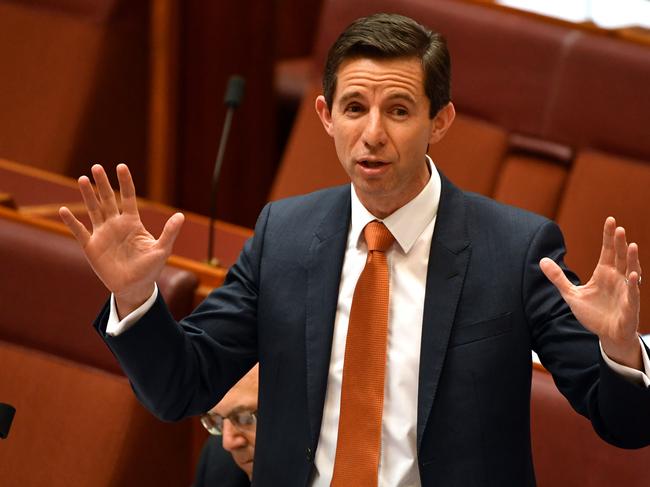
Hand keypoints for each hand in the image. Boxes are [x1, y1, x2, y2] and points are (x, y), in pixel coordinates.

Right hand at [59, 164, 183, 316]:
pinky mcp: (91, 246)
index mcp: (132, 222)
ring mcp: (102, 234)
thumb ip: (169, 232)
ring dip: (88, 195)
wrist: (135, 287)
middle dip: (103, 184)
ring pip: (93, 210)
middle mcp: (116, 224)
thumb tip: (181, 216)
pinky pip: (79, 231)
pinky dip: (71, 221)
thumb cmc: (150, 268)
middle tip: (97, 167)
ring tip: (83, 179)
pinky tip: (63, 210)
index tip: (121, 166)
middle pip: (108, 199)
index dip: (125, 182)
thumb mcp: (162, 249)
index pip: (128, 197)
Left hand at [540, 217, 642, 369]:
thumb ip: (558, 277)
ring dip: (632, 259)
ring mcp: (625, 291)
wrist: (606, 335)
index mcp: (604, 273)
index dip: (609, 236)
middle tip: (619, 228)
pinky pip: (632, 293)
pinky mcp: (629, 306)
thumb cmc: (593, 314)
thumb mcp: (571, 294)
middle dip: (620, 243)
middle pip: (619, 257)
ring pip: (631, 271)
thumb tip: (542, 260)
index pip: (608, 251)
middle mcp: (617, 279)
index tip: (611, 220)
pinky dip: (633, 284)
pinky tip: (632, 275)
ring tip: (632, 245)